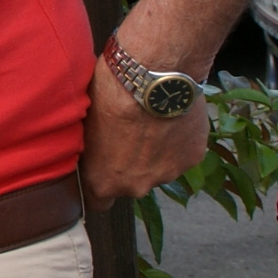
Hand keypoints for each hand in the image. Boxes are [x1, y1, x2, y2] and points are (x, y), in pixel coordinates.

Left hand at [77, 50, 210, 205]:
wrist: (153, 76)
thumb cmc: (109, 94)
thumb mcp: (85, 124)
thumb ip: (90, 149)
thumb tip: (88, 149)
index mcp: (103, 182)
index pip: (98, 202)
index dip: (98, 184)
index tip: (99, 169)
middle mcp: (136, 186)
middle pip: (131, 184)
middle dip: (129, 166)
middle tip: (128, 134)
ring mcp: (167, 174)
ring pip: (159, 169)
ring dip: (155, 153)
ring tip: (151, 121)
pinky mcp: (193, 158)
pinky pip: (182, 153)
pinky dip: (178, 140)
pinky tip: (171, 115)